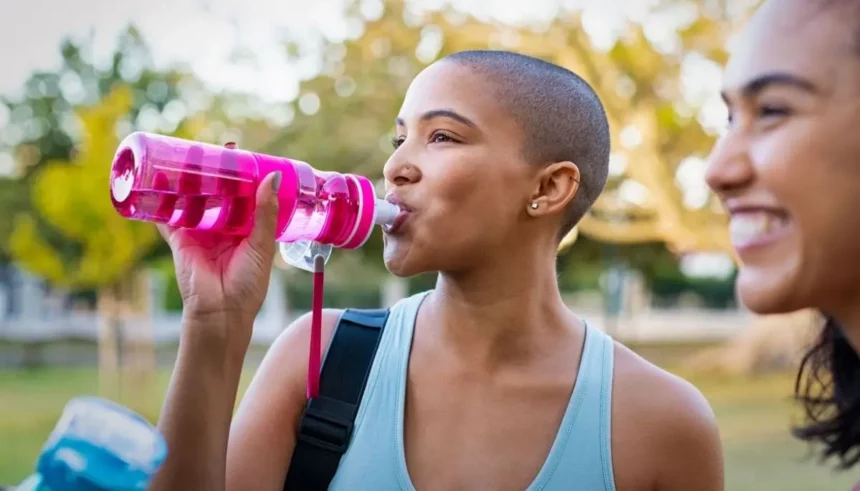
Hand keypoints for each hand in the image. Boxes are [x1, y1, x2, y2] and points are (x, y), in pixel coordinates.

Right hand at [158, 142, 280, 342]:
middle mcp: (222, 228)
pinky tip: (158, 179)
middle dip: (216, 172)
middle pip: (217, 193)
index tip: (243, 154)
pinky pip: (168, 216)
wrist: (221, 312)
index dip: (243, 176)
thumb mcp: (262, 245)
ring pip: (193, 199)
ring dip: (190, 180)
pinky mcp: (179, 239)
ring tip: (190, 155)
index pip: (244, 196)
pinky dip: (161, 200)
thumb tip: (271, 177)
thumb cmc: (248, 285)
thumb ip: (265, 212)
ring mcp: (199, 232)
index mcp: (246, 229)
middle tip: (218, 147)